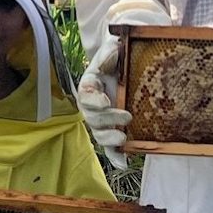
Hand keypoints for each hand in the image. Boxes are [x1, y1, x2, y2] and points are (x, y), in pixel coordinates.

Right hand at [74, 41, 131, 171]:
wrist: (125, 65)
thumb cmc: (118, 56)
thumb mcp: (114, 48)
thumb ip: (111, 49)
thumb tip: (114, 50)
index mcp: (90, 84)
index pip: (86, 93)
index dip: (94, 99)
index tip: (105, 101)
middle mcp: (92, 105)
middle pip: (92, 118)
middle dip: (107, 120)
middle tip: (127, 117)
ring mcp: (102, 119)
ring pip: (99, 134)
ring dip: (110, 139)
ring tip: (124, 138)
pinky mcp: (113, 129)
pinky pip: (111, 148)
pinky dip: (115, 157)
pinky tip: (124, 163)